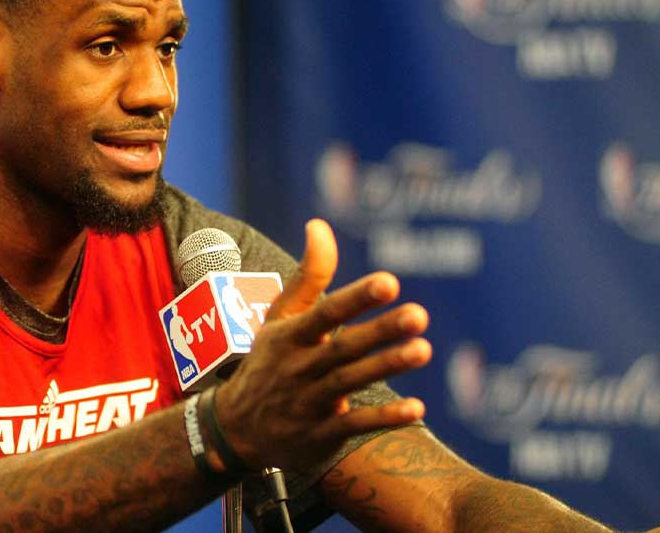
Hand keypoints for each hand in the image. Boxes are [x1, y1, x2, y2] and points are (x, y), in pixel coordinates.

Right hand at [215, 219, 430, 471]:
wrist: (235, 430)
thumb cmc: (268, 362)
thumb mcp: (279, 318)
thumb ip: (309, 275)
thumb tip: (320, 224)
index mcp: (290, 336)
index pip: (325, 313)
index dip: (357, 298)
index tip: (389, 282)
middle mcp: (299, 368)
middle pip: (343, 348)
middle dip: (380, 332)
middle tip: (419, 314)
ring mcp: (309, 403)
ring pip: (351, 382)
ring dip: (387, 366)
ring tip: (423, 349)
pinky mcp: (320, 435)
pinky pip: (354, 425)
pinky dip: (384, 418)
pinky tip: (417, 408)